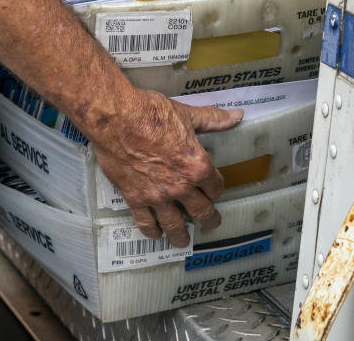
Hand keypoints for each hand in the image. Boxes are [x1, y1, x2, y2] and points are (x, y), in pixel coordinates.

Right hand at [90, 89, 242, 247]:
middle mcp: (180, 186)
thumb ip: (213, 119)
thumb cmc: (151, 113)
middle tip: (210, 223)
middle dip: (208, 219)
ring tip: (183, 241)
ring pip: (174, 224)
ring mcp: (157, 195)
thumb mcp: (187, 114)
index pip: (215, 185)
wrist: (116, 119)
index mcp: (197, 166)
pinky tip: (155, 234)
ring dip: (181, 235)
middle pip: (201, 211)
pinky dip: (151, 230)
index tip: (213, 190)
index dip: (216, 188)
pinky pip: (145, 222)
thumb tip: (237, 116)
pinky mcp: (135, 198)